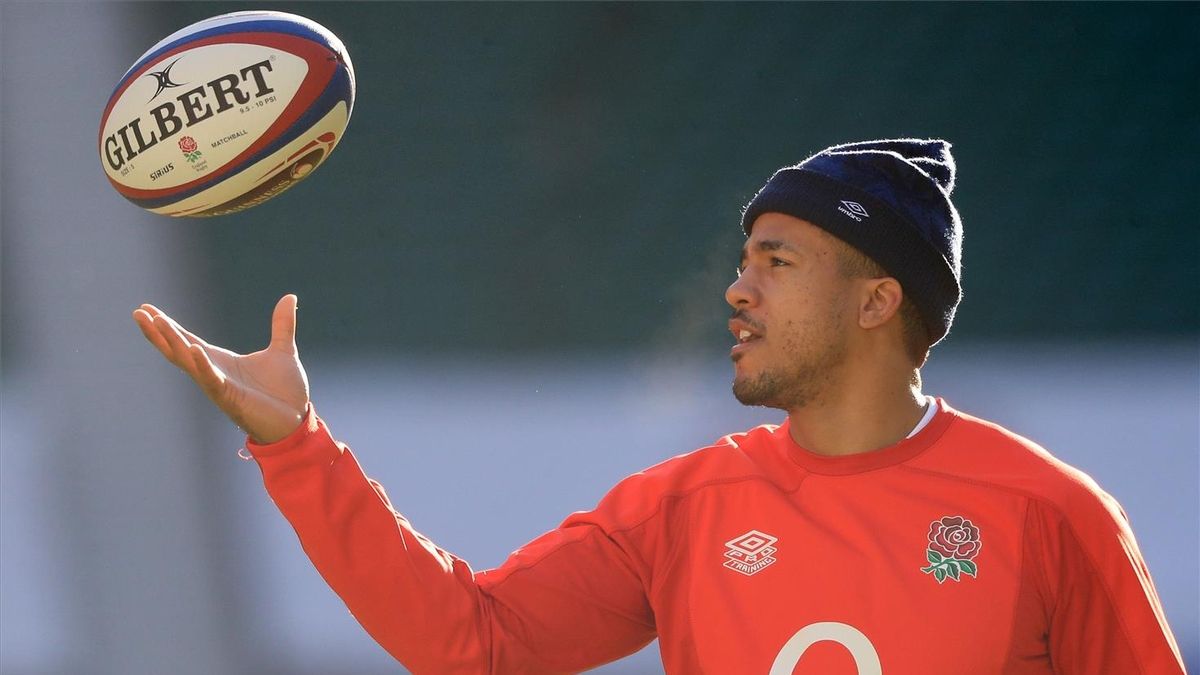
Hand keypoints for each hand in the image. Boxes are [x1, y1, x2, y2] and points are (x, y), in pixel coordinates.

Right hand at [132, 294, 310, 443]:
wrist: (296, 421)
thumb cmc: (285, 392)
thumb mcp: (283, 351)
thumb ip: (282, 325)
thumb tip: (289, 297)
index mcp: (221, 361)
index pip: (186, 339)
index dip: (167, 325)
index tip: (147, 308)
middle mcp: (213, 373)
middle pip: (178, 349)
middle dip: (158, 332)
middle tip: (138, 313)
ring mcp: (219, 386)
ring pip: (188, 362)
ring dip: (171, 342)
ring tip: (155, 322)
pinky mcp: (230, 398)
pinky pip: (212, 379)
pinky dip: (202, 364)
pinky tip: (192, 348)